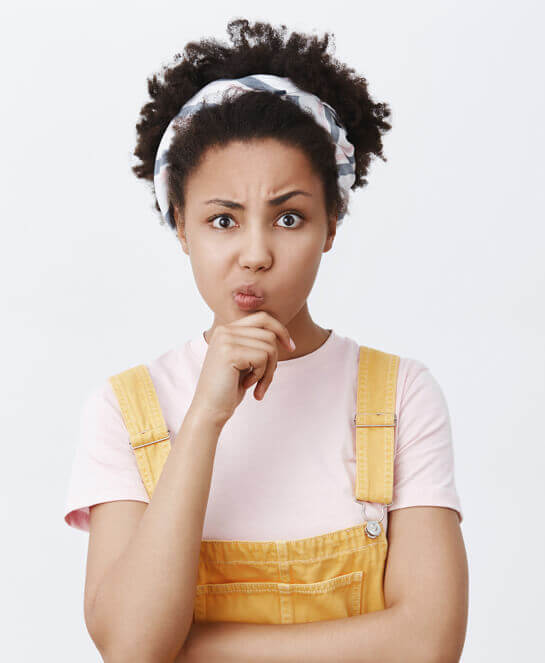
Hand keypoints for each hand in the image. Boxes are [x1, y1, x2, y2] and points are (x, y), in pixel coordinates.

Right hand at [190, 311, 294, 426]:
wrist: (209, 410)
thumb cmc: (228, 389)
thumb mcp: (245, 361)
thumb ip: (256, 344)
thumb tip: (282, 334)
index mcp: (226, 330)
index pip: (263, 318)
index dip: (281, 330)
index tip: (291, 347)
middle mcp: (224, 330)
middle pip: (269, 334)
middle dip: (274, 360)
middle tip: (266, 380)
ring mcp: (226, 339)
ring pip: (269, 347)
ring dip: (268, 371)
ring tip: (256, 386)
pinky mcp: (230, 352)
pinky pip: (263, 358)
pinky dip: (261, 376)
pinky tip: (246, 385)